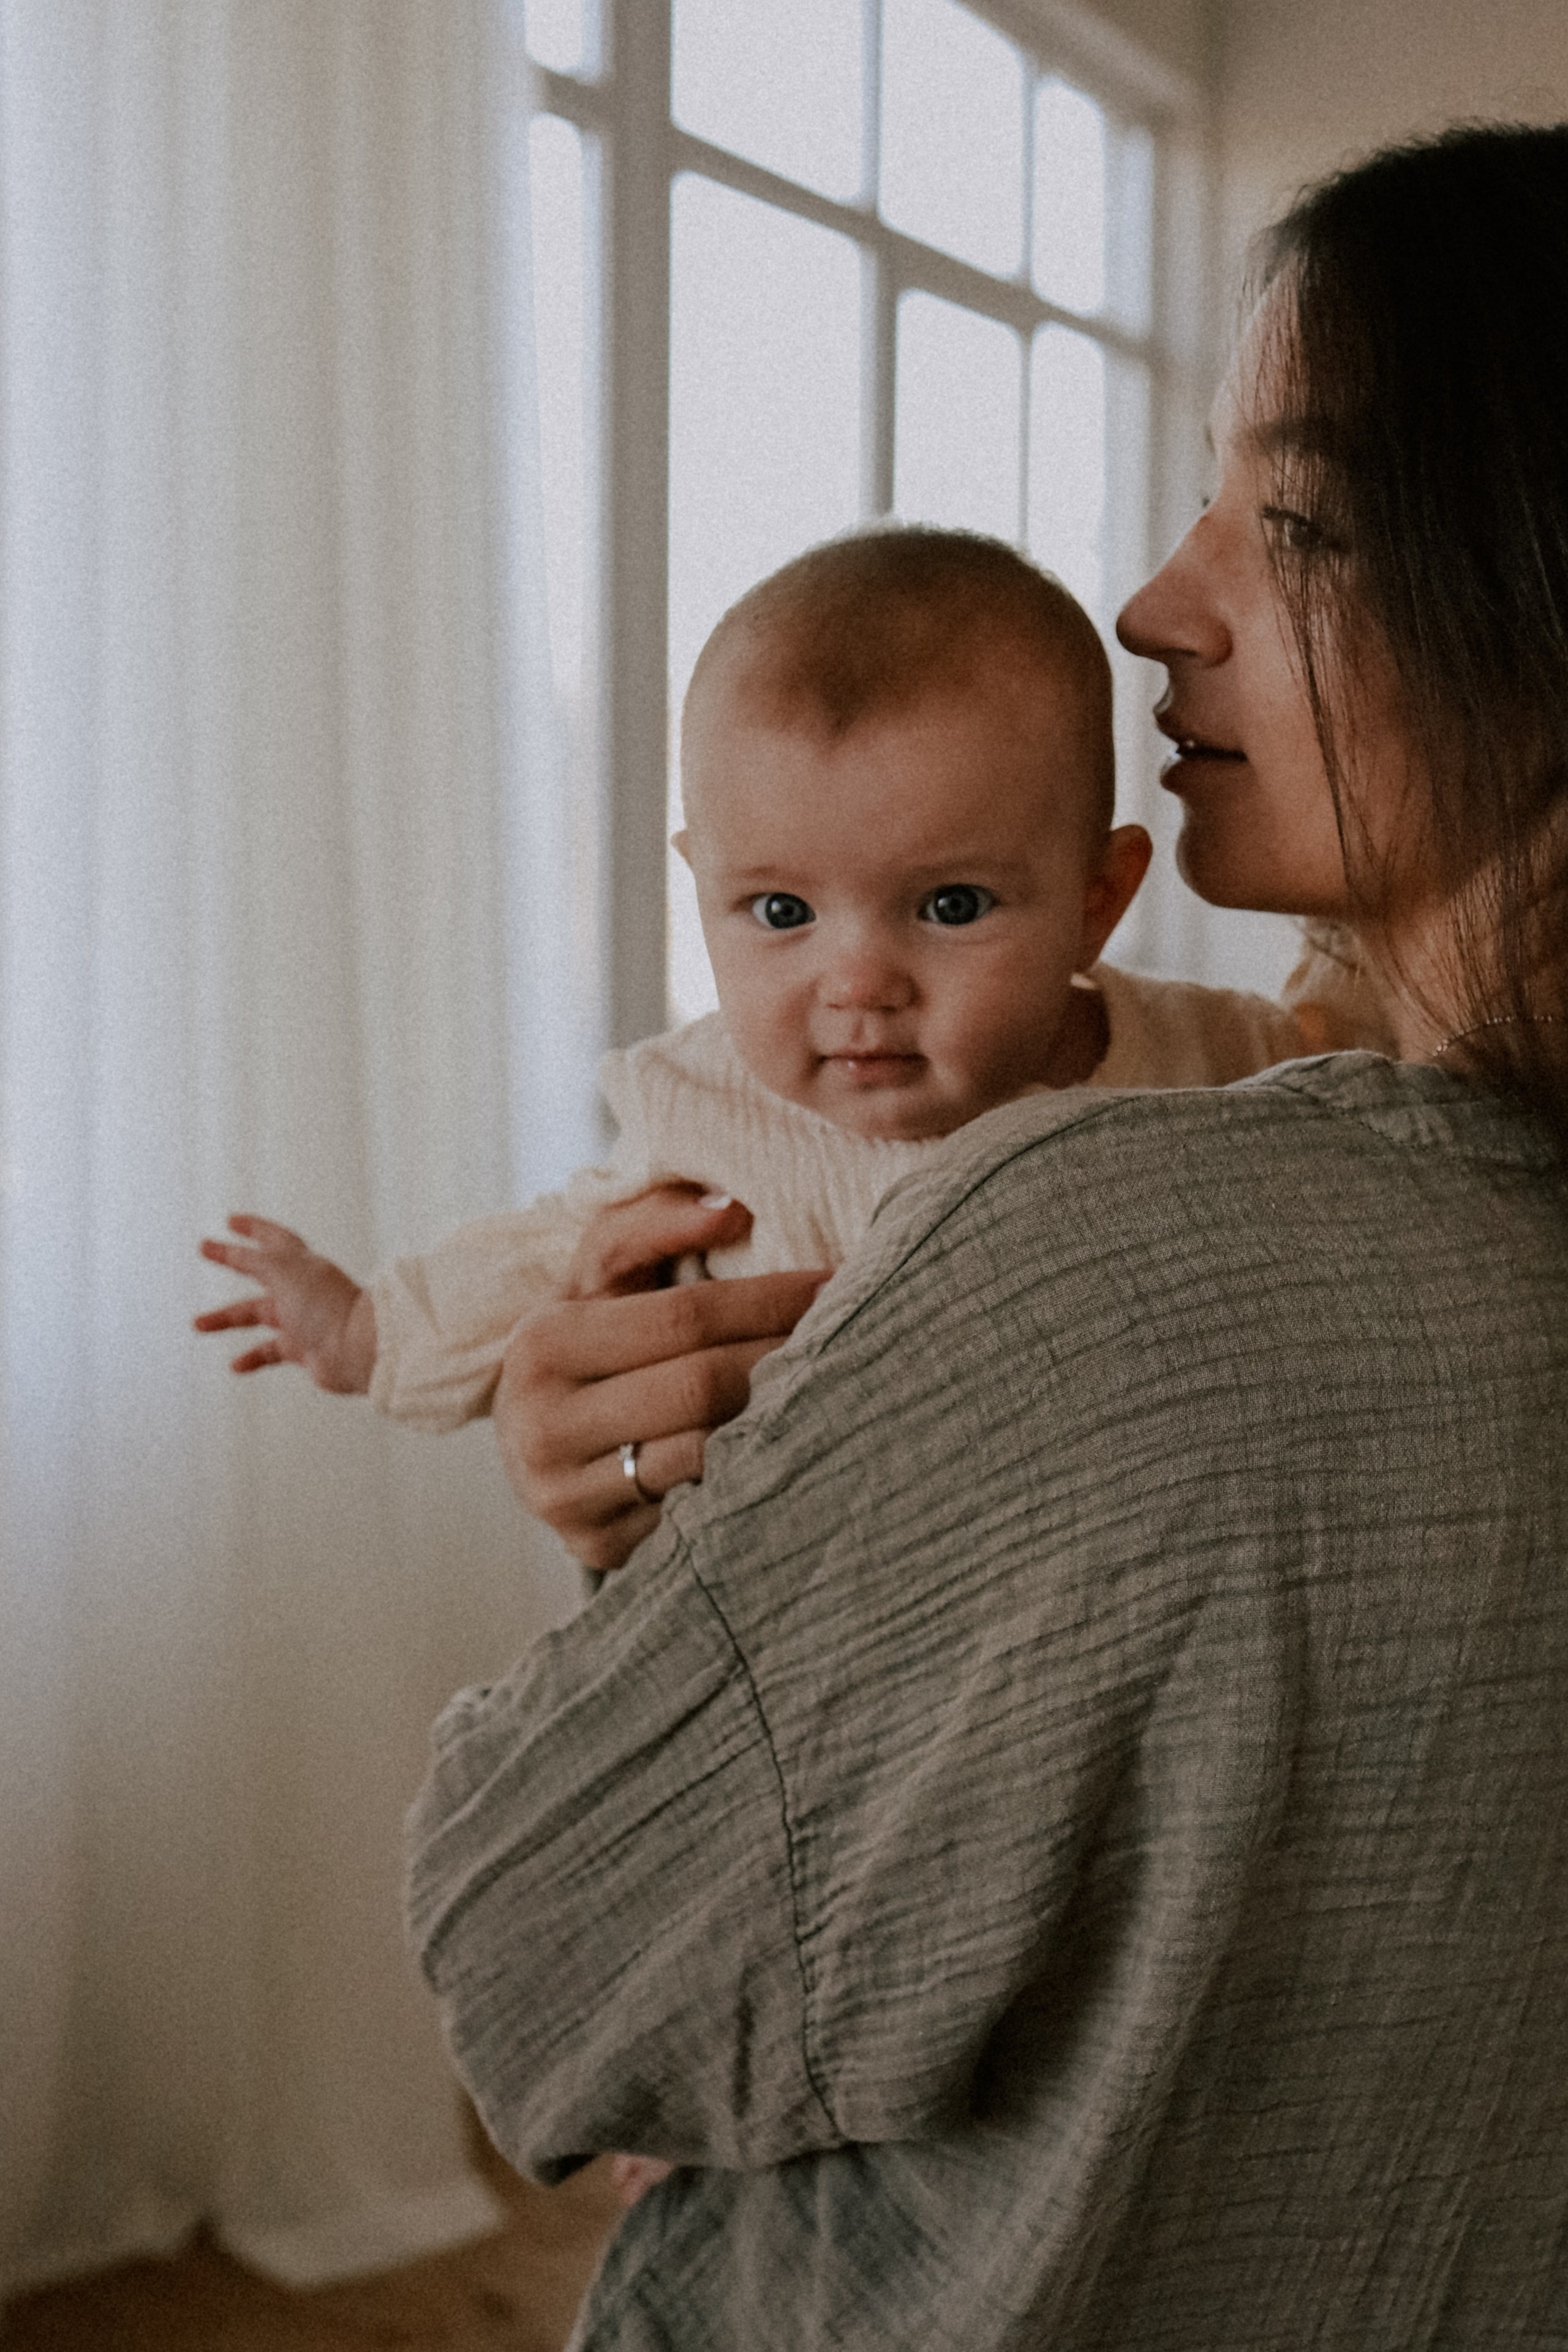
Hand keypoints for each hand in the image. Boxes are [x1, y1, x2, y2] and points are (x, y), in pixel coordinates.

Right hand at [194, 1214, 376, 1393]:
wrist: (356, 1349)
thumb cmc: (326, 1306)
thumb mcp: (283, 1272)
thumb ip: (255, 1260)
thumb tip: (233, 1250)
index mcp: (302, 1264)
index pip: (274, 1238)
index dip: (253, 1227)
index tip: (231, 1221)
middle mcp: (302, 1288)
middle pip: (260, 1270)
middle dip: (233, 1260)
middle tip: (204, 1250)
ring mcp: (302, 1318)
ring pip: (257, 1314)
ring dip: (226, 1319)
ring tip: (197, 1324)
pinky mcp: (304, 1348)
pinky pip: (271, 1351)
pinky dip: (252, 1357)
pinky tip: (236, 1366)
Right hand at [497, 1188, 827, 1571]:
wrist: (530, 1441)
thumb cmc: (585, 1341)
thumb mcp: (598, 1274)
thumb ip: (651, 1223)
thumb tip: (729, 1209)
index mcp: (543, 1346)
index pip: (682, 1317)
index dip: (767, 1298)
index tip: (831, 1282)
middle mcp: (544, 1428)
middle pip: (702, 1388)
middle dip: (785, 1357)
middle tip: (850, 1332)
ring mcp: (570, 1499)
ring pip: (707, 1455)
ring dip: (778, 1418)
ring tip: (830, 1384)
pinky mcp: (600, 1549)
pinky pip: (701, 1509)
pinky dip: (752, 1474)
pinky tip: (792, 1444)